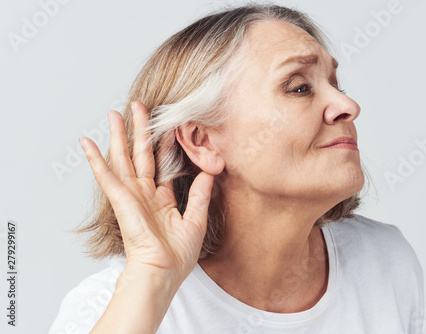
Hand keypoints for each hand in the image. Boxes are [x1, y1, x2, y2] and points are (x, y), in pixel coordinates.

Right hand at [79, 101, 213, 282]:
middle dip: (140, 130)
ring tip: (113, 113)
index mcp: (161, 199)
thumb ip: (202, 194)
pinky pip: (106, 176)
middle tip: (138, 106)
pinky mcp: (121, 200)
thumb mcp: (196, 218)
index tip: (169, 125)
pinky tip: (86, 142)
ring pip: (123, 158)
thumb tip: (211, 171)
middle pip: (140, 155)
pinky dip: (95, 159)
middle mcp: (144, 194)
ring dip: (118, 136)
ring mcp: (131, 196)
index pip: (162, 164)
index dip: (165, 144)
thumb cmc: (178, 255)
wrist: (163, 273)